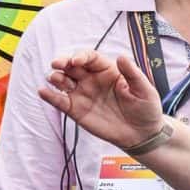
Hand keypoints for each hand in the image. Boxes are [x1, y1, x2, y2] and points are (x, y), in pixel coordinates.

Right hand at [41, 49, 165, 148]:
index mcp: (107, 71)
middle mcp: (91, 79)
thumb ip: (133, 74)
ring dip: (55, 77)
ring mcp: (82, 94)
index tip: (77, 60)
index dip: (81, 56)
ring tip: (55, 78)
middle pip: (71, 66)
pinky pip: (59, 101)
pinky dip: (49, 96)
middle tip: (57, 63)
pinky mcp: (76, 110)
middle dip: (62, 62)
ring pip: (62, 80)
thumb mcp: (145, 90)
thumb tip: (121, 57)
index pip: (90, 58)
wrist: (142, 134)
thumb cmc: (146, 109)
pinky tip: (43, 92)